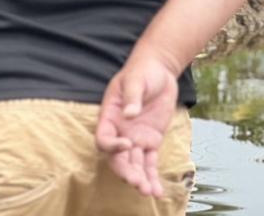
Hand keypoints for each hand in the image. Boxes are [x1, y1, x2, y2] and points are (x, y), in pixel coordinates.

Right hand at [95, 48, 181, 197]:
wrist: (159, 70)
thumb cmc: (142, 71)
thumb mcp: (136, 79)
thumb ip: (132, 96)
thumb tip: (130, 113)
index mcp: (109, 118)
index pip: (104, 139)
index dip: (112, 146)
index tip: (128, 143)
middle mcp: (120, 132)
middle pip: (118, 159)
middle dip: (126, 172)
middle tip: (138, 182)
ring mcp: (135, 139)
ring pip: (134, 164)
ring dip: (140, 179)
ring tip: (148, 191)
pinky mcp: (151, 141)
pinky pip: (149, 162)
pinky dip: (152, 175)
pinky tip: (157, 191)